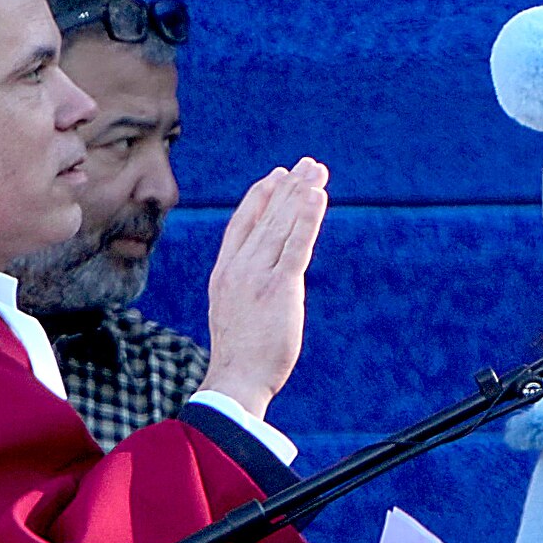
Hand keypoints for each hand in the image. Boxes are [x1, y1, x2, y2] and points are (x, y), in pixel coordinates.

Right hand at [197, 158, 330, 417]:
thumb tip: (264, 278)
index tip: (275, 176)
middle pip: (266, 217)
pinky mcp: (279, 288)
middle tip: (306, 163)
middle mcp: (239, 268)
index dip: (260, 197)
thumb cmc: (239, 354)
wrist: (236, 380)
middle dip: (288, 187)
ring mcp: (257, 276)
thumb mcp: (234, 311)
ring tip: (316, 169)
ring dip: (301, 193)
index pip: (243, 224)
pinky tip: (317, 196)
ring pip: (282, 225)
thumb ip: (245, 287)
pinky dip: (307, 219)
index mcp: (224, 272)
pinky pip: (296, 246)